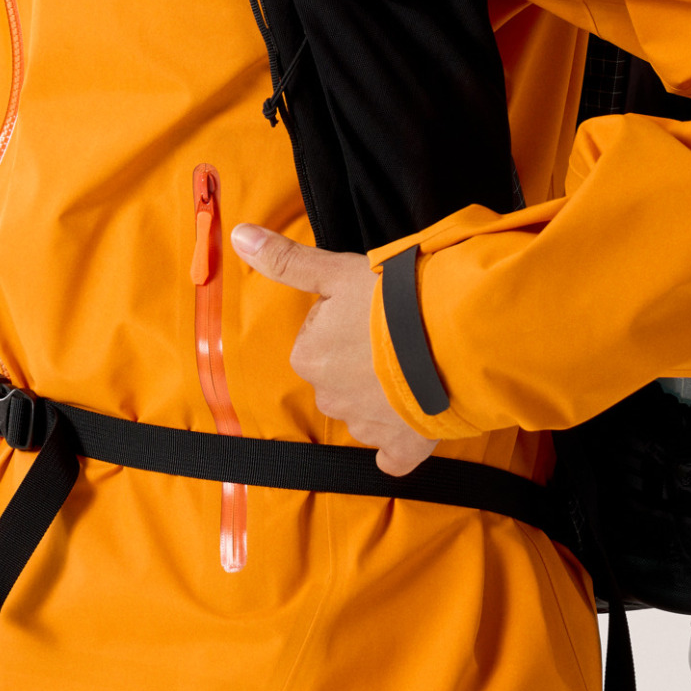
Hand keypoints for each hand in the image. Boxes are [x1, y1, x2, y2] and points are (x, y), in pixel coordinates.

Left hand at [230, 224, 438, 475]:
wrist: (451, 339)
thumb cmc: (391, 301)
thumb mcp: (336, 272)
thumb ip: (285, 260)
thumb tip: (239, 236)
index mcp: (309, 356)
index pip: (318, 338)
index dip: (346, 321)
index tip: (370, 310)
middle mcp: (329, 397)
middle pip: (340, 376)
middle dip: (363, 360)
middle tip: (395, 334)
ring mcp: (366, 426)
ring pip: (365, 410)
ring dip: (384, 395)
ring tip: (415, 364)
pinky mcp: (401, 446)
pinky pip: (392, 454)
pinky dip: (399, 443)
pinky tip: (412, 424)